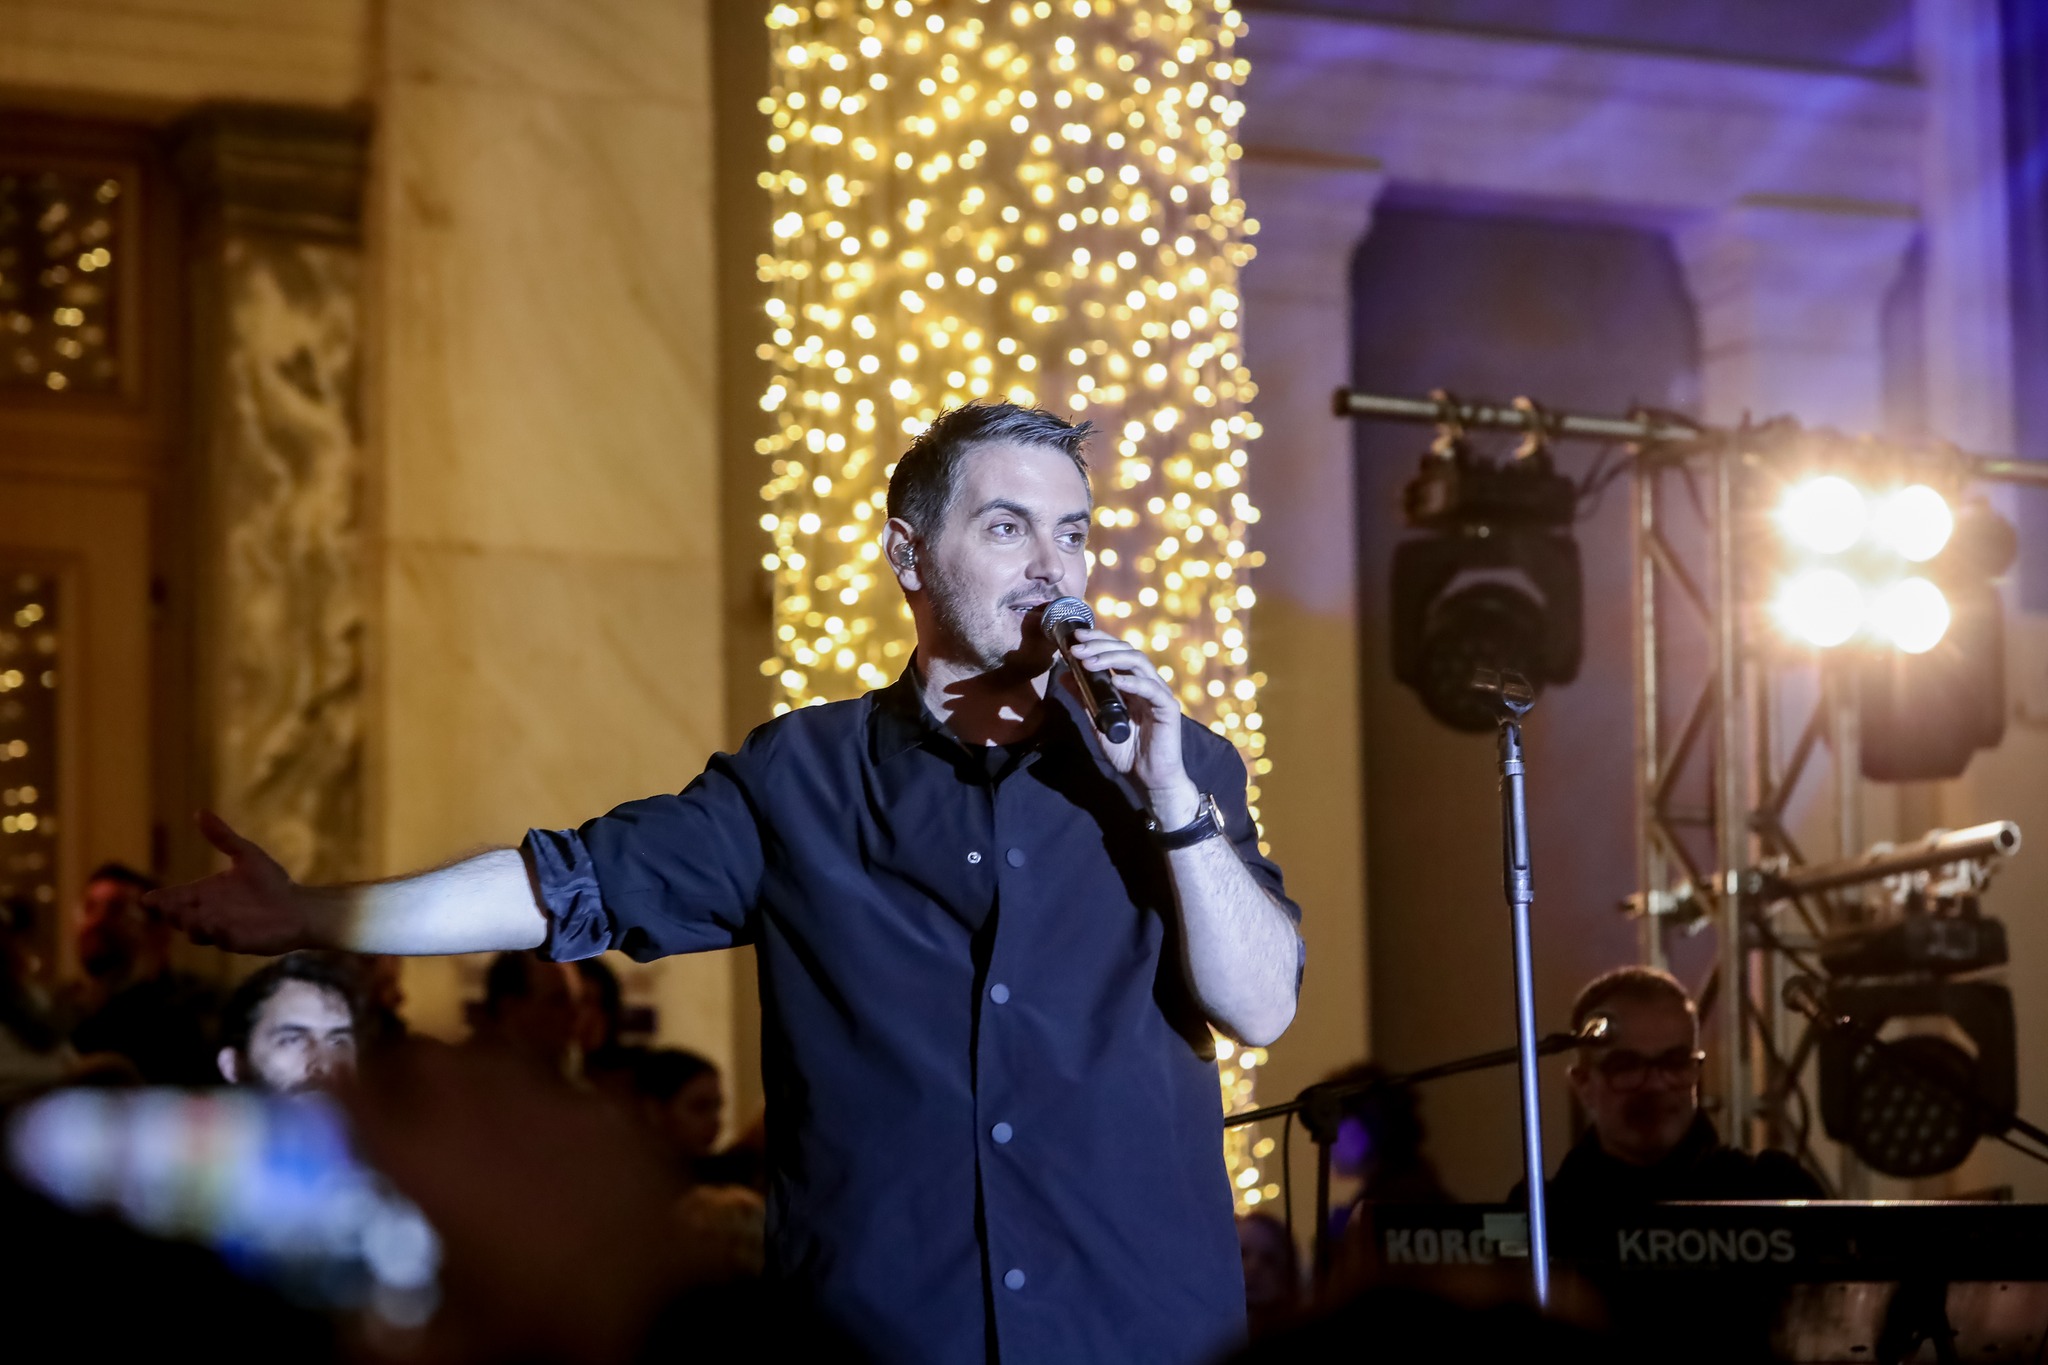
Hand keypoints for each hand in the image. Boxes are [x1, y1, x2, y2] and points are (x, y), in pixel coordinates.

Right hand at [145, 811, 311, 954]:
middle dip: (172, 912)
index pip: (175, 897)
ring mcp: (222, 930)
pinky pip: (224, 940)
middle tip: (166, 906)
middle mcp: (208, 914)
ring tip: (188, 916)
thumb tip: (199, 811)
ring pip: (197, 931)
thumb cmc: (272, 882)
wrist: (300, 906)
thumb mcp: (246, 855)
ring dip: (192, 924)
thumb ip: (222, 837)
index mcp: (205, 893)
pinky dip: (218, 934)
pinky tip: (216, 926)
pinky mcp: (240, 942)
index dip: (160, 900)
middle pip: (180, 916)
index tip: (147, 899)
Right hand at [342, 1041, 695, 1364]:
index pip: (359, 1100)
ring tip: (457, 1100)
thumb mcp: (447, 1342)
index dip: (330, 1085)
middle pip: (427, 1057)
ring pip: (493, 1054)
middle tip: (386, 1094)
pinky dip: (536, 1099)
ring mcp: (558, 1104)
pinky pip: (559, 1085)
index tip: (316, 1084)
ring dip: (466, 1071)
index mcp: (432, 1167)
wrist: (660, 1311)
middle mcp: (490, 1117)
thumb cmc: (544, 1327)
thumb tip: (352, 1326)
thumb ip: (381, 1330)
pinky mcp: (613, 1112)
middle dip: (398, 1069)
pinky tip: (538, 1133)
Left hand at [1058, 627, 1200, 825]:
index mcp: (1132, 684)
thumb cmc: (1126, 752)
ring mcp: (1159, 694)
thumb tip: (1064, 674)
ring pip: (1139, 664)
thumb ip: (1084, 698)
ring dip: (1111, 659)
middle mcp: (1147, 684)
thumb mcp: (1097, 721)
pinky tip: (1116, 681)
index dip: (1098, 641)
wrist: (1148, 780)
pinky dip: (1134, 682)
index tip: (1074, 637)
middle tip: (1077, 646)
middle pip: (1128, 651)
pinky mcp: (1168, 709)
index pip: (1117, 652)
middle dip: (1101, 645)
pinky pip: (1152, 690)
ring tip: (1088, 661)